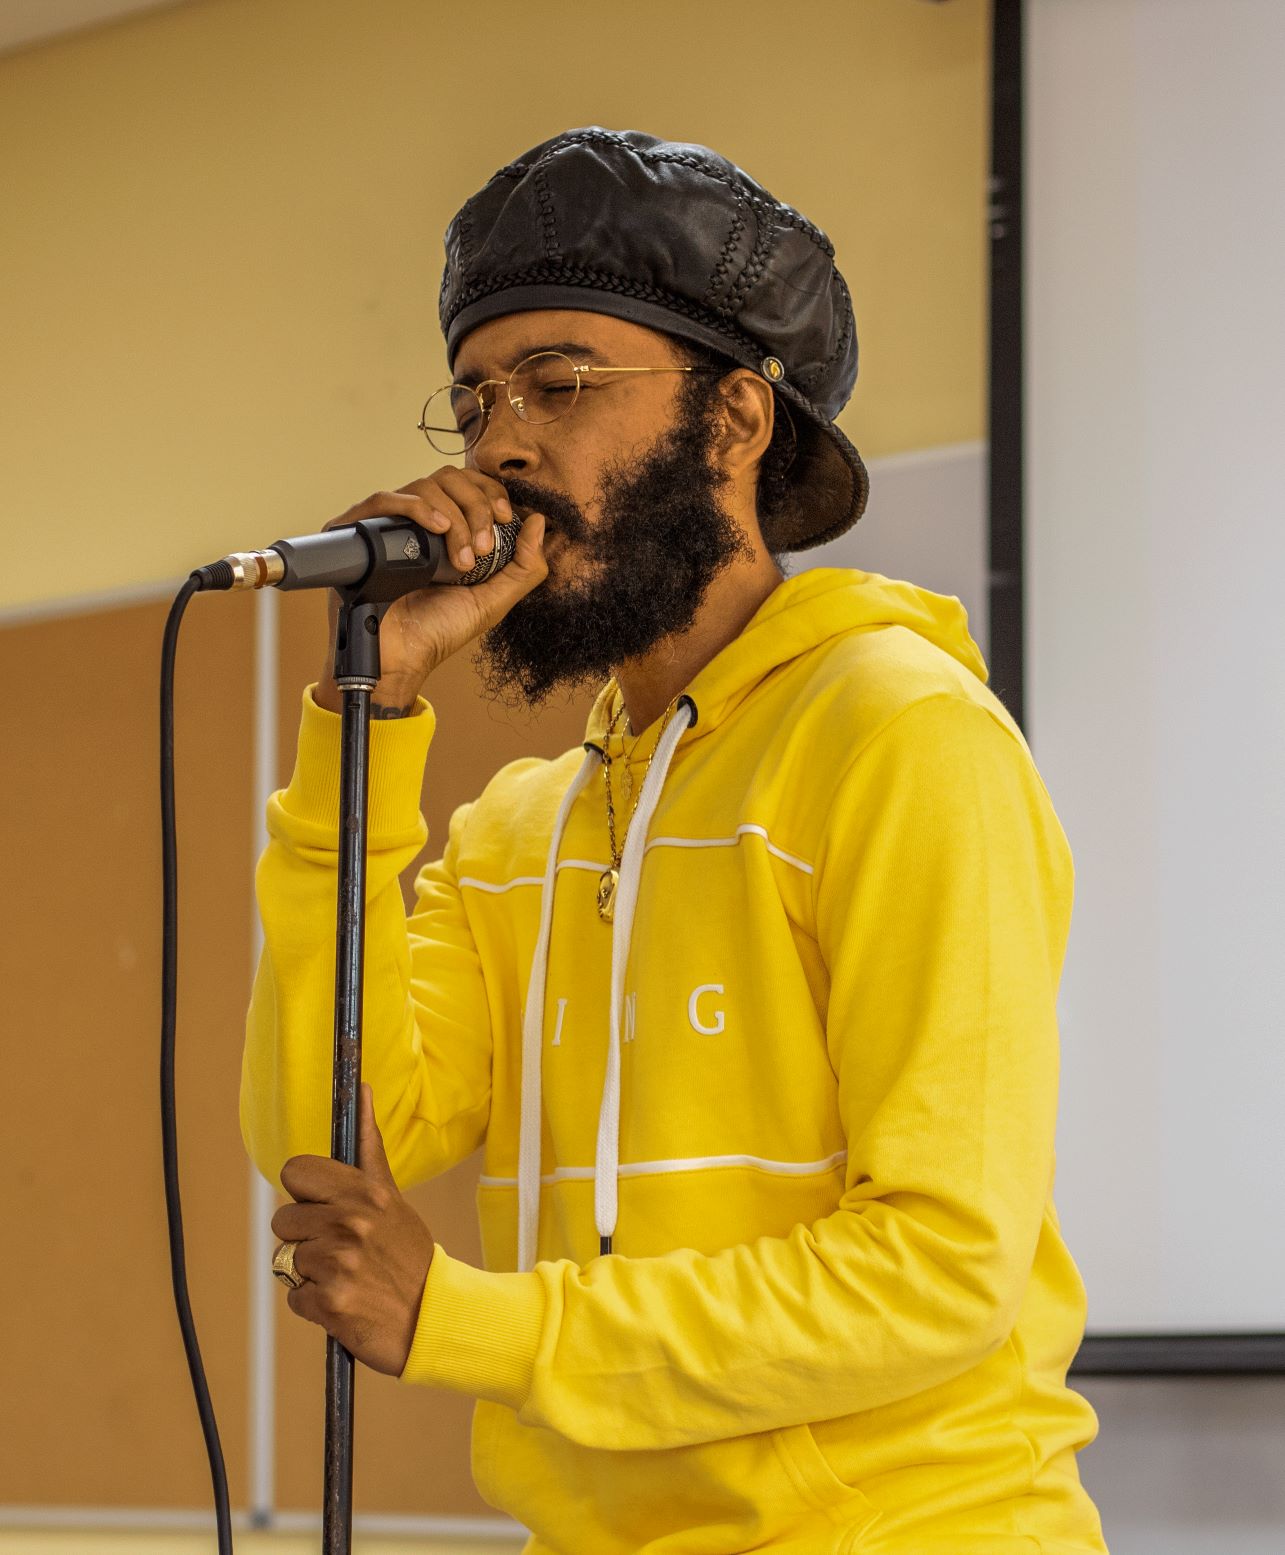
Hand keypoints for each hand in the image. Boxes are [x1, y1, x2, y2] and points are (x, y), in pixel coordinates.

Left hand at [272, 1083, 434, 1375]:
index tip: (323, 1206)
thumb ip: (370, 1146)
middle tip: (340, 1249)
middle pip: (282, 1220)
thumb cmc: (408, 1255)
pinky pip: (294, 1297)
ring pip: (286, 1259)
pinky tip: (345, 1301)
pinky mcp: (330, 1303)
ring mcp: (339, 1263)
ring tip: (346, 1276)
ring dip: (309, 1273)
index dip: (304, 1192)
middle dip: (304, 1237)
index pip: (295, 1171)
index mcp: (364, 1192)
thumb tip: (363, 1089)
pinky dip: (314, 1305)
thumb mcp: (392, 1197)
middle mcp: (350, 1222)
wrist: (435, 1317)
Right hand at [313, 467, 547, 712]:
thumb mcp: (494, 600)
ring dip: (453, 516)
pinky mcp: (359, 533)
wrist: (401, 658)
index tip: (506, 518)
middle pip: (449, 478)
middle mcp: (416, 521)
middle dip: (476, 507)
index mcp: (446, 529)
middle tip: (483, 548)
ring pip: (423, 486)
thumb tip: (539, 521)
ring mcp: (387, 525)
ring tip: (461, 557)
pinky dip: (416, 507)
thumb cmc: (440, 632)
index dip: (491, 492)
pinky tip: (437, 529)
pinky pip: (382, 500)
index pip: (469, 483)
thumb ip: (525, 566)